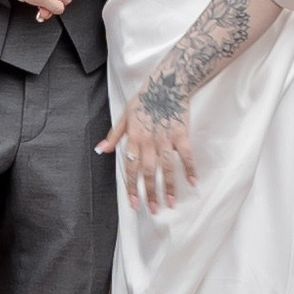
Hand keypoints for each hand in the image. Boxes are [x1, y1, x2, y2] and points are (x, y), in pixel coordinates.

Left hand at [100, 90, 196, 211]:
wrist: (167, 83)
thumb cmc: (144, 99)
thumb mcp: (125, 115)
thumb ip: (114, 135)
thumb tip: (101, 149)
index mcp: (134, 137)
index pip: (131, 167)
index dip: (132, 186)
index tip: (134, 203)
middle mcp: (149, 140)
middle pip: (149, 171)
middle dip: (150, 193)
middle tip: (153, 210)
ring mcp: (166, 138)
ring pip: (167, 167)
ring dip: (169, 187)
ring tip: (170, 203)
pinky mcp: (181, 134)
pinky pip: (186, 155)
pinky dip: (190, 169)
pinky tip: (193, 183)